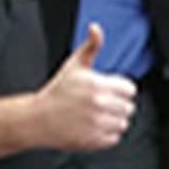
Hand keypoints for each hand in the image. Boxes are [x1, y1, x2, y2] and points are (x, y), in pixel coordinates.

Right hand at [37, 24, 135, 150]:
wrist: (37, 119)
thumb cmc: (57, 92)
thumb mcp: (74, 65)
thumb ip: (91, 46)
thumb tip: (96, 28)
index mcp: (98, 85)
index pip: (130, 90)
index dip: (120, 90)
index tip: (108, 92)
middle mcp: (99, 104)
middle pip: (129, 107)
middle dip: (117, 105)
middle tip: (100, 104)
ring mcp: (97, 123)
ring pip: (123, 123)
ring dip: (114, 121)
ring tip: (97, 116)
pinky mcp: (94, 140)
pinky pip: (115, 138)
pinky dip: (107, 135)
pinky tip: (93, 127)